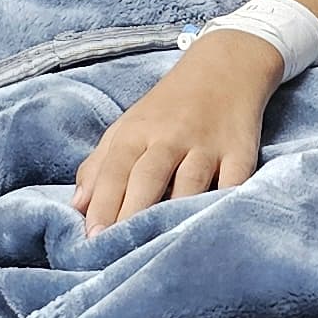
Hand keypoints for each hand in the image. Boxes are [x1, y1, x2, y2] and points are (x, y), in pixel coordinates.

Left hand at [73, 29, 280, 233]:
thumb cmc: (168, 108)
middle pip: (148, 177)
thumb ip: (100, 166)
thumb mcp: (128, 127)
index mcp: (137, 132)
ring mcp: (207, 145)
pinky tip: (211, 226)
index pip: (115, 171)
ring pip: (189, 182)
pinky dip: (224, 202)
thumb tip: (76, 206)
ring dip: (174, 212)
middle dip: (131, 214)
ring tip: (159, 246)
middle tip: (117, 250)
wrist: (224, 67)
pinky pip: (233, 182)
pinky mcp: (241, 152)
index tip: (92, 239)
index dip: (103, 205)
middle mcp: (170, 137)